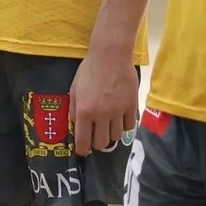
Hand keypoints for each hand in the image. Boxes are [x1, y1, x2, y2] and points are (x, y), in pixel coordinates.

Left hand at [69, 37, 138, 155]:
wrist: (110, 55)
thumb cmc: (89, 70)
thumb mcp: (74, 89)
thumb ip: (73, 109)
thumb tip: (75, 126)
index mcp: (84, 111)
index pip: (83, 142)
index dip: (82, 149)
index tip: (83, 149)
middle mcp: (101, 115)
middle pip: (101, 143)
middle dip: (96, 142)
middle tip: (95, 134)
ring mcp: (118, 112)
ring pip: (116, 137)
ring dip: (110, 133)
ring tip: (108, 124)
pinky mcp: (131, 107)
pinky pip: (129, 127)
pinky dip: (123, 126)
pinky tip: (119, 118)